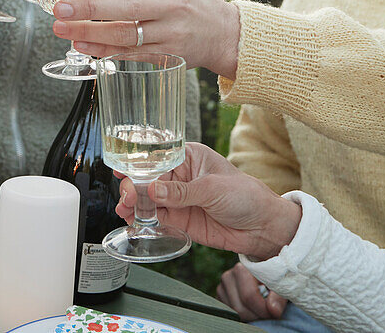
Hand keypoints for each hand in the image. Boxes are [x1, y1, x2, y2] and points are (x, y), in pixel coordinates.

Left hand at [49, 0, 240, 76]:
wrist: (222, 33)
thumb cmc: (183, 1)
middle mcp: (171, 5)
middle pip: (127, 8)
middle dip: (89, 9)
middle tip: (60, 9)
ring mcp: (169, 33)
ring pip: (124, 35)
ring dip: (90, 33)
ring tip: (62, 29)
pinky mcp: (166, 56)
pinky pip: (129, 54)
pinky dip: (103, 51)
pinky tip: (81, 46)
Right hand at [115, 143, 299, 260]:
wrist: (262, 227)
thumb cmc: (244, 195)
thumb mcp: (212, 188)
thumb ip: (181, 192)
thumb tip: (153, 190)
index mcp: (188, 157)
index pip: (157, 157)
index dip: (138, 163)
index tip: (122, 170)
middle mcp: (179, 176)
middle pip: (147, 179)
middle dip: (134, 186)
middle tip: (128, 197)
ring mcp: (178, 199)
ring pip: (148, 199)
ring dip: (134, 203)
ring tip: (125, 209)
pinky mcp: (179, 219)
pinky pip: (156, 217)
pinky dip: (142, 219)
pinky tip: (133, 220)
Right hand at [218, 263, 288, 320]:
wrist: (262, 272)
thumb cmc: (272, 278)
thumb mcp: (279, 284)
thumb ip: (278, 297)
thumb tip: (273, 310)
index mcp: (242, 269)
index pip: (249, 296)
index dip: (262, 309)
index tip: (274, 313)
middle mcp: (228, 276)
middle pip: (240, 307)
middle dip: (257, 314)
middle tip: (269, 312)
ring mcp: (221, 287)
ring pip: (235, 312)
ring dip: (250, 315)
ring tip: (260, 307)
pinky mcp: (220, 297)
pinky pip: (230, 313)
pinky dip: (242, 314)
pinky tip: (251, 307)